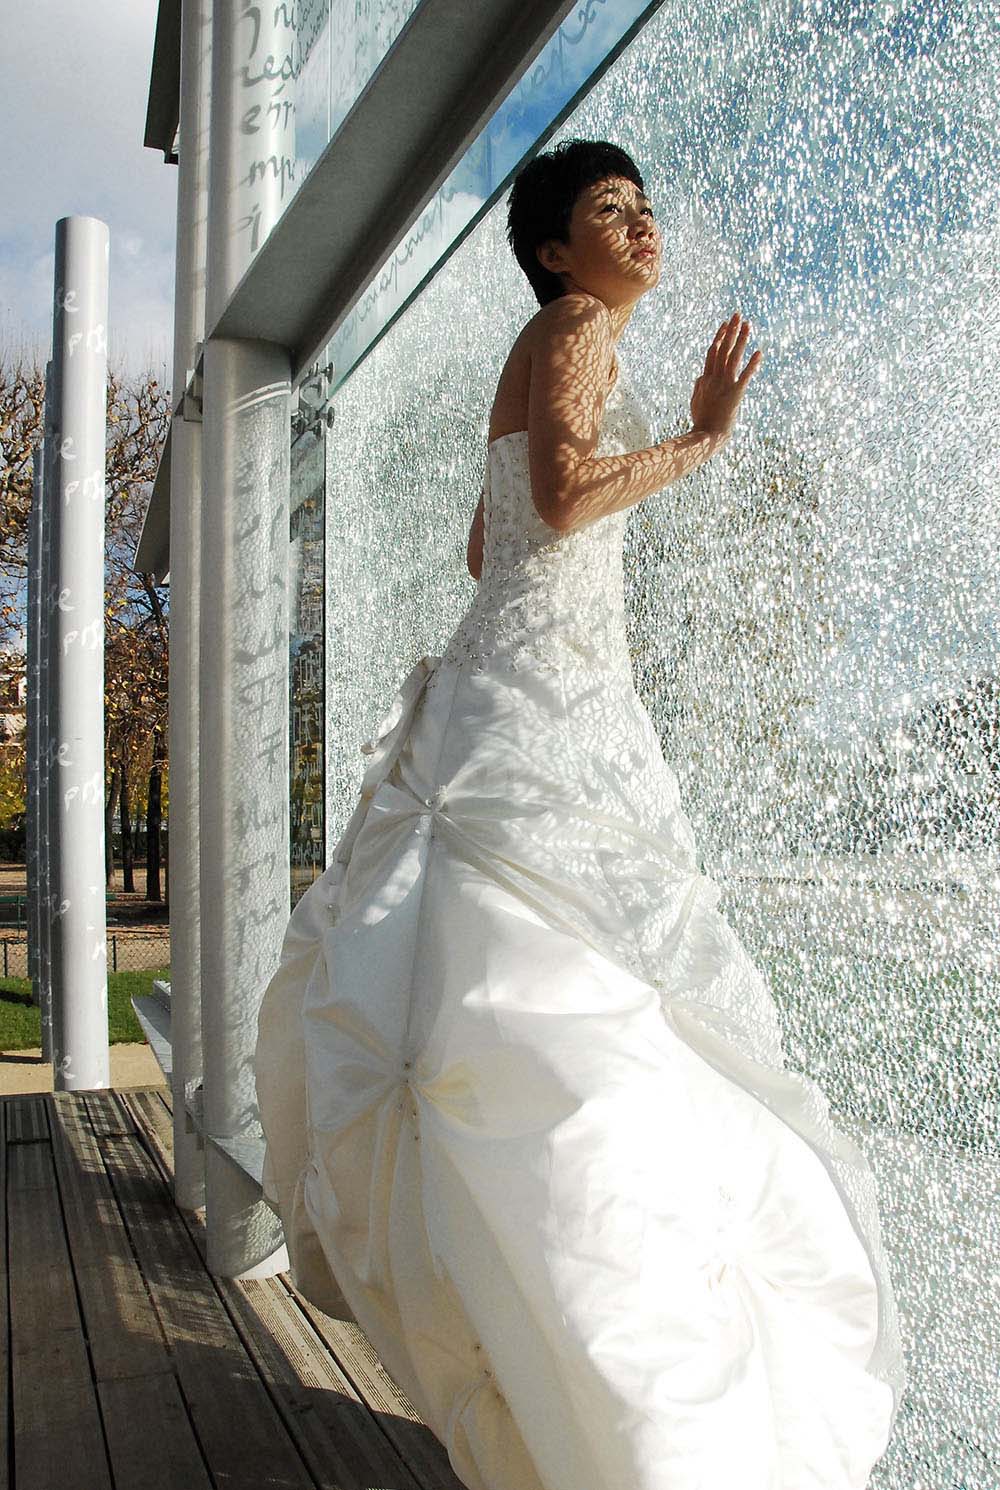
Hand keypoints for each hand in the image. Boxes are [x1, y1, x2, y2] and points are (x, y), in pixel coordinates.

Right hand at [690, 312, 762, 438]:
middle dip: (731, 331)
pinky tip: (759, 352)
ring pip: (733, 357)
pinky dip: (752, 364)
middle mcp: (714, 378)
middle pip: (723, 349)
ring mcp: (724, 385)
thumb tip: (700, 376)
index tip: (725, 325)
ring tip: (748, 324)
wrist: (706, 436)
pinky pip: (745, 376)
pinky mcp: (735, 394)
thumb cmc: (701, 422)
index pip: (712, 352)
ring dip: (741, 339)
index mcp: (705, 379)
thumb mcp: (696, 401)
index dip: (719, 336)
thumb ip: (698, 386)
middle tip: (737, 315)